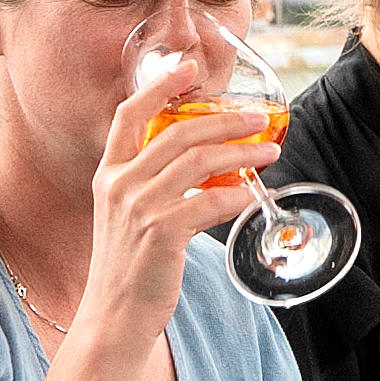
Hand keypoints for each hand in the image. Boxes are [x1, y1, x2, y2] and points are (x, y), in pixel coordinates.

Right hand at [87, 64, 274, 318]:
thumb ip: (151, 184)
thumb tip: (205, 161)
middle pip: (178, 131)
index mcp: (109, 173)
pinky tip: (258, 194)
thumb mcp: (126, 214)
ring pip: (201, 161)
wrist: (113, 316)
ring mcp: (139, 208)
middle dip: (224, 119)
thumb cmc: (129, 266)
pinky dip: (241, 194)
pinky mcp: (162, 233)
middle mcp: (120, 184)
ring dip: (243, 152)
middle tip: (258, 117)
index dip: (160, 85)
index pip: (129, 113)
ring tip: (271, 151)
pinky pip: (212, 202)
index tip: (189, 65)